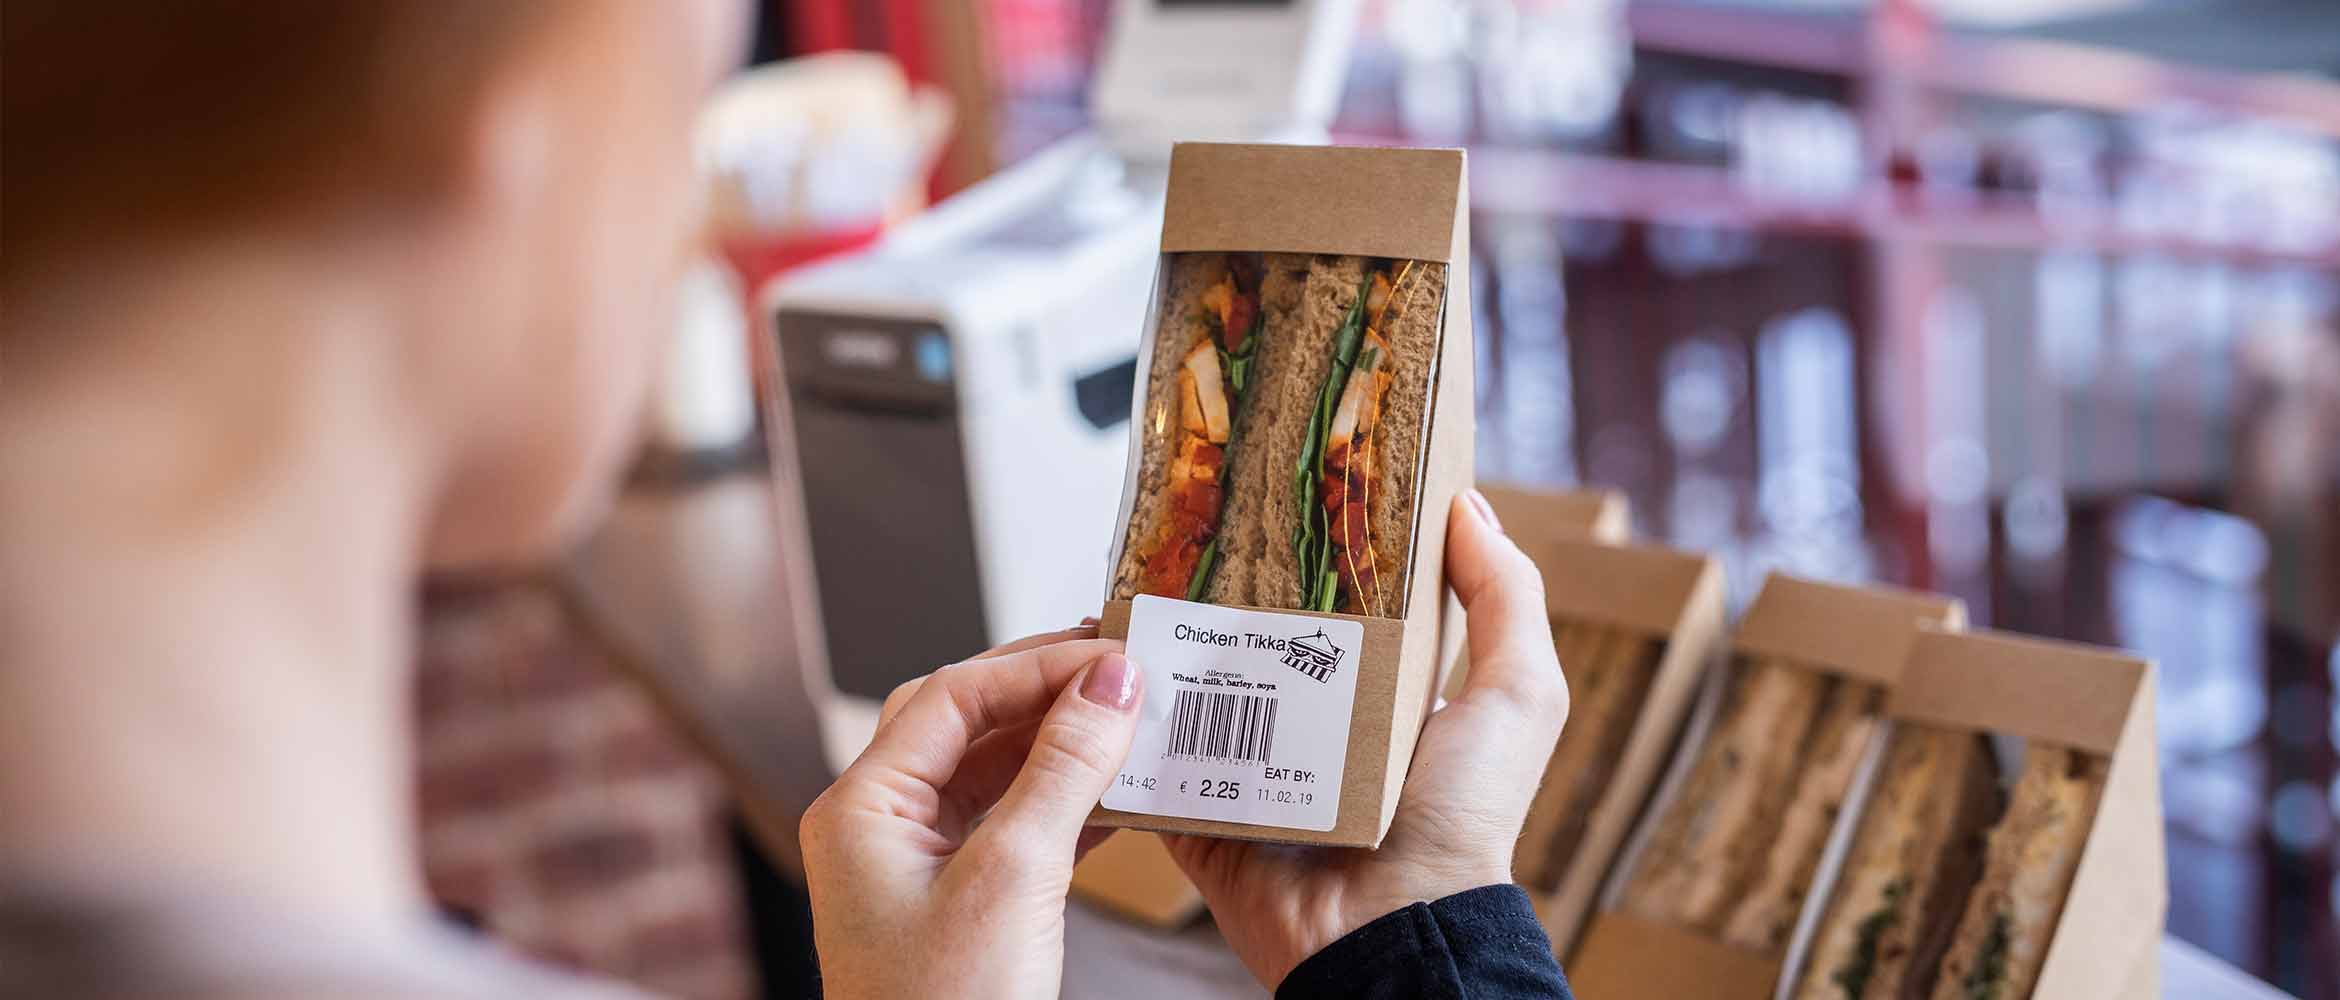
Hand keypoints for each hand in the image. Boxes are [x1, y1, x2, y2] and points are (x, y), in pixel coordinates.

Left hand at [800, 624, 1142, 999]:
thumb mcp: (1015, 877)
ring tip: (1136, 725)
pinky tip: (1125, 797)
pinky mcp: (961, 907)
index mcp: (861, 809)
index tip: (1112, 653)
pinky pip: (1015, 829)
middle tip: (1123, 669)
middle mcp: (881, 829)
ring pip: (996, 776)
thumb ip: (1064, 769)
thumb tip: (1110, 680)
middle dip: (1047, 695)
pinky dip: (1070, 807)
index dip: (1036, 667)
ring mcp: (918, 869)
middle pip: (967, 724)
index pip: (950, 696)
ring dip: (1066, 750)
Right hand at [1164, 489, 1568, 988]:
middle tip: (1178, 529)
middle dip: (1216, 592)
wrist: (1392, 928)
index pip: (1334, 609)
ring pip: (1190, 691)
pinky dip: (1126, 722)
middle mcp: (1312, 728)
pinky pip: (1149, 759)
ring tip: (1124, 587)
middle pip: (1251, 641)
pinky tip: (1106, 668)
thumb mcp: (1516, 696)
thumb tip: (1470, 504)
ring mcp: (1249, 770)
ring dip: (1161, 648)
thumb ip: (1504, 599)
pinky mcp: (1199, 812)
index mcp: (1381, 696)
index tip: (1273, 490)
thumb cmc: (1463, 816)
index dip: (1306, 557)